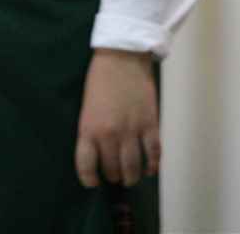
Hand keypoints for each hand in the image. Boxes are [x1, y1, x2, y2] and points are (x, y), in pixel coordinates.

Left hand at [74, 48, 159, 188]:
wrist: (122, 56)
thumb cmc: (101, 79)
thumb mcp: (87, 107)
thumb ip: (92, 130)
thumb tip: (99, 152)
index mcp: (89, 128)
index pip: (86, 165)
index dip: (89, 178)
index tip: (92, 182)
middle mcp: (110, 134)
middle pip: (112, 169)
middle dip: (113, 176)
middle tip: (115, 175)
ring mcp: (132, 130)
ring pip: (133, 167)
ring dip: (132, 176)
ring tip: (131, 177)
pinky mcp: (150, 125)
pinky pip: (153, 154)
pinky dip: (152, 166)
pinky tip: (149, 169)